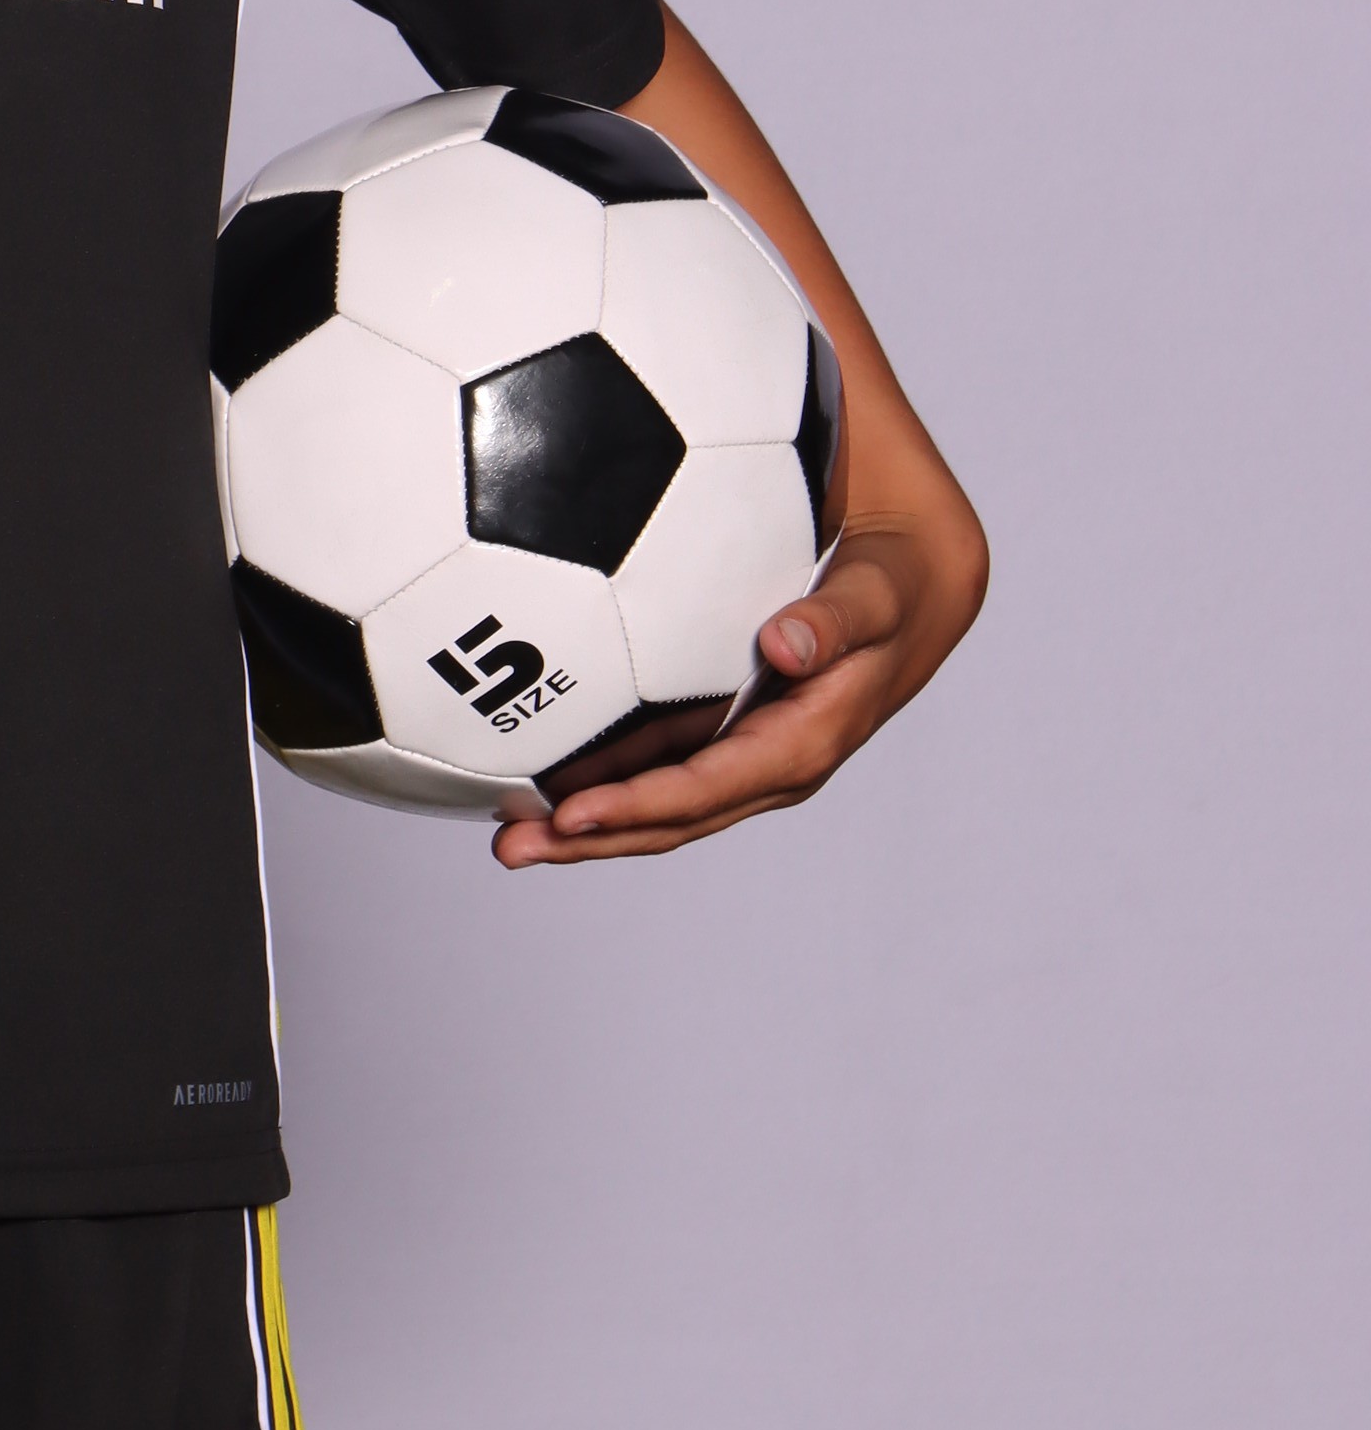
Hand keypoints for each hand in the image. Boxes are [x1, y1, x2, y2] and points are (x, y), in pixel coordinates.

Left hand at [492, 471, 987, 867]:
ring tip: (507, 831)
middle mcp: (771, 761)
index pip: (710, 787)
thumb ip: (839, 617)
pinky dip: (606, 777)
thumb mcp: (881, 593)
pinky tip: (541, 772)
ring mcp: (748, 749)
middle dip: (594, 838)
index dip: (642, 807)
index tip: (574, 812)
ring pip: (660, 801)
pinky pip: (661, 763)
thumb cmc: (899, 584)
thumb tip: (785, 642)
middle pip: (674, 816)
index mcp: (806, 740)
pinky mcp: (729, 727)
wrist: (922, 585)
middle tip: (511, 845)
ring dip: (589, 821)